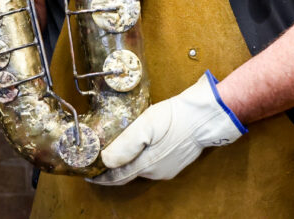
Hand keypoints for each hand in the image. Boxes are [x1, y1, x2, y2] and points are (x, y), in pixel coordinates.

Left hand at [88, 71, 245, 185]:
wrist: (206, 115)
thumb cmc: (176, 117)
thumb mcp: (146, 125)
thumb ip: (125, 145)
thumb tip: (106, 161)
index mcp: (147, 165)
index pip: (117, 177)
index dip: (101, 177)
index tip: (88, 175)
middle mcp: (156, 171)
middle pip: (128, 174)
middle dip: (112, 170)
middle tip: (97, 161)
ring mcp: (167, 168)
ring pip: (141, 168)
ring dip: (127, 162)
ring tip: (115, 152)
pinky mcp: (176, 160)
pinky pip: (152, 162)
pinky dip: (141, 157)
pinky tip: (139, 147)